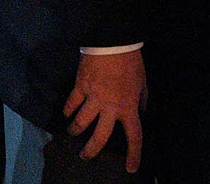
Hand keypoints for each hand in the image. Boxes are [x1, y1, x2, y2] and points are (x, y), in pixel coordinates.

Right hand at [63, 50, 146, 172]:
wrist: (115, 41)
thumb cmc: (131, 62)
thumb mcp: (142, 81)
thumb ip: (141, 99)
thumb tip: (141, 111)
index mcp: (129, 106)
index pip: (134, 135)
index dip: (134, 153)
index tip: (131, 168)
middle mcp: (110, 106)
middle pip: (99, 138)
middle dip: (91, 151)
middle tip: (86, 156)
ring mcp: (93, 98)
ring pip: (80, 124)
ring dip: (75, 130)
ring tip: (73, 133)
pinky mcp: (80, 87)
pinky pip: (70, 105)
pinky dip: (67, 111)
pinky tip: (66, 114)